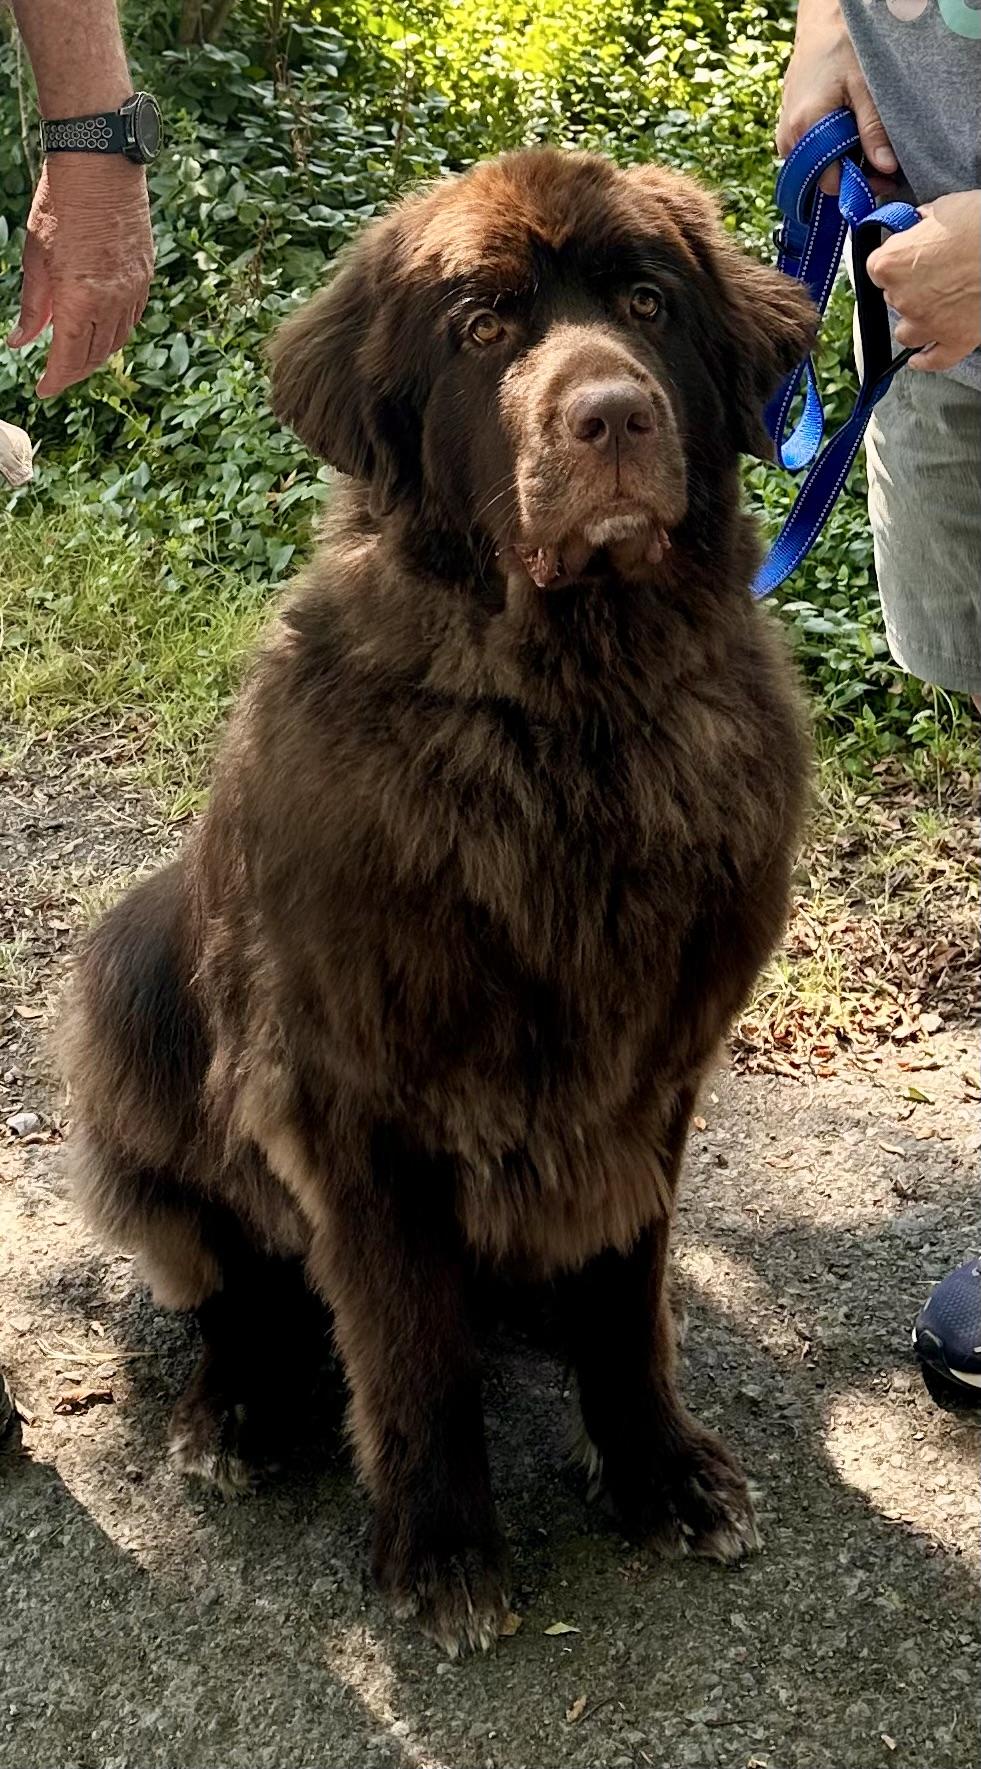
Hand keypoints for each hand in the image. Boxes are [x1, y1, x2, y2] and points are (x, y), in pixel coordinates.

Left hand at [8, 154, 153, 397]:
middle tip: (56, 376)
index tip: (42, 389)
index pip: (69, 358)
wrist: (100, 164)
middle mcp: (112, 302)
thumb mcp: (35, 258)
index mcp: (80, 300)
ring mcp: (133, 290)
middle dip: (74, 372)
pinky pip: (130, 319)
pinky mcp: (145, 276)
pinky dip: (114, 332)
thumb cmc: (60, 204)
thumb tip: (21, 342)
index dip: (55, 380)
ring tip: (77, 356)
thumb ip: (32, 306)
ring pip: (116, 341)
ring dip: (96, 355)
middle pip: (95, 356)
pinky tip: (100, 329)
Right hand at [777, 0, 897, 194]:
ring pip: (817, 167)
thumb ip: (874, 130)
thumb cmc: (843, 47)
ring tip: (866, 144)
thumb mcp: (866, 87)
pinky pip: (811, 154)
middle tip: (882, 164)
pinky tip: (849, 133)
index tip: (885, 179)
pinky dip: (833, 151)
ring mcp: (785, 134)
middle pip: (821, 178)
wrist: (822, 23)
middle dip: (852, 174)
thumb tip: (885, 168)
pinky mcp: (788, 128)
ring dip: (843, 162)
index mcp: (805, 130)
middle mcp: (788, 138)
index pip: (830, 182)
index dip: (859, 184)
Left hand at [867, 191, 980, 373]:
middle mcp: (903, 298)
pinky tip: (919, 359)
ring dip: (913, 323)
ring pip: (906, 333)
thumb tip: (919, 224)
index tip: (906, 257)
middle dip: (908, 288)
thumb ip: (922, 223)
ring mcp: (928, 323)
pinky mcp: (955, 340)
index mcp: (891, 264)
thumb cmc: (978, 222)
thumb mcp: (944, 208)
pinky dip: (925, 361)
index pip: (876, 268)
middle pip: (893, 299)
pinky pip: (933, 360)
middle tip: (932, 274)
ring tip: (929, 310)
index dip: (894, 261)